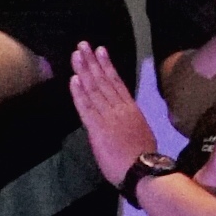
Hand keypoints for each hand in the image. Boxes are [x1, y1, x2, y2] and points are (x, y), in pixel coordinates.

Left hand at [68, 39, 159, 184]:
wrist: (141, 170)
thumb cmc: (142, 157)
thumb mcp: (140, 132)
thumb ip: (127, 121)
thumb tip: (120, 116)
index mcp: (131, 109)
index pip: (117, 82)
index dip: (107, 65)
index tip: (100, 51)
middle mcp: (119, 108)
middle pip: (103, 81)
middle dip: (92, 62)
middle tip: (83, 45)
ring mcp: (108, 116)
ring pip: (94, 89)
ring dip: (84, 71)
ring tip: (77, 55)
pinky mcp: (97, 128)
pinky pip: (86, 107)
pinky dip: (79, 92)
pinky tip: (74, 79)